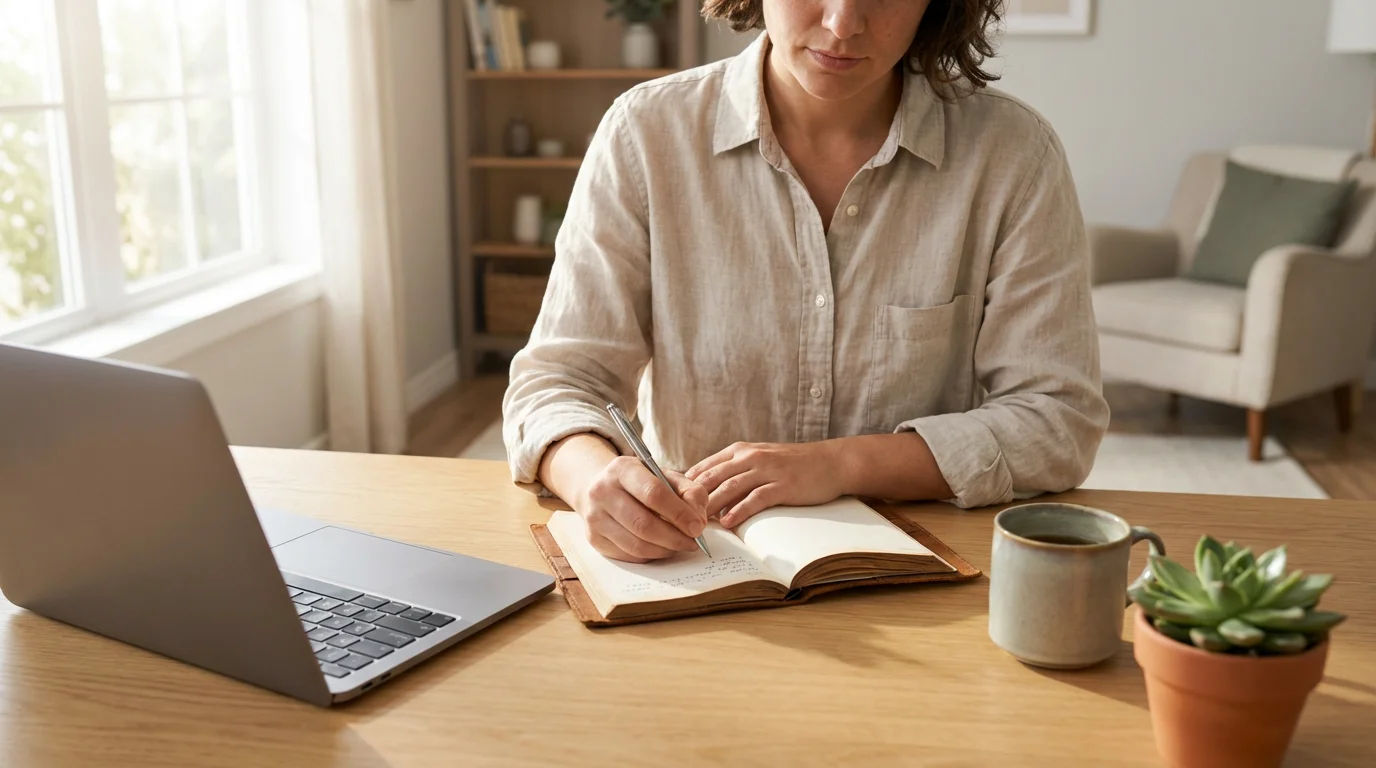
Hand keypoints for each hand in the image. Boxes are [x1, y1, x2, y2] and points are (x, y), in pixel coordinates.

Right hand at [576, 456, 709, 562]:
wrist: (599, 488)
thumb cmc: (640, 483)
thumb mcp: (665, 476)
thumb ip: (690, 491)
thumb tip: (699, 521)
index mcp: (622, 469)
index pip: (653, 493)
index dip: (679, 513)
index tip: (698, 527)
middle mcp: (603, 491)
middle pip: (644, 524)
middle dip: (675, 537)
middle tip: (693, 542)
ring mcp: (595, 517)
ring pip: (636, 544)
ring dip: (665, 550)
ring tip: (680, 545)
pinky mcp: (594, 538)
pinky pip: (628, 555)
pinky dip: (651, 555)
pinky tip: (661, 547)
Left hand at [686, 441, 845, 528]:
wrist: (830, 462)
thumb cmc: (792, 465)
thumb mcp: (758, 459)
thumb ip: (734, 472)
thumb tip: (705, 494)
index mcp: (740, 450)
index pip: (704, 467)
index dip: (685, 486)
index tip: (672, 505)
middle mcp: (750, 456)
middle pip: (712, 477)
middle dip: (693, 499)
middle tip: (677, 518)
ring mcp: (767, 469)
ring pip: (730, 487)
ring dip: (711, 506)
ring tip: (697, 523)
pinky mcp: (783, 484)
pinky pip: (756, 498)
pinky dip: (739, 510)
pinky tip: (728, 523)